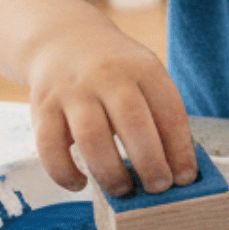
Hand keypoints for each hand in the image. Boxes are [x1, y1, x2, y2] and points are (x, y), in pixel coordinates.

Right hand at [22, 21, 193, 196]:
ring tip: (124, 190)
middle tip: (159, 188)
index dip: (180, 149)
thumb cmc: (118, 71)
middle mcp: (108, 77)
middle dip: (150, 162)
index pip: (169, 111)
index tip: (186, 178)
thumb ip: (159, 113)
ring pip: (91, 137)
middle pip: (133, 123)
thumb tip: (177, 168)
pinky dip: (63, 172)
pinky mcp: (42, 107)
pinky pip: (49, 147)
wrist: (64, 39)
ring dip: (110, 171)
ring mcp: (73, 91)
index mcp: (144, 69)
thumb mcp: (146, 75)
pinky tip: (80, 184)